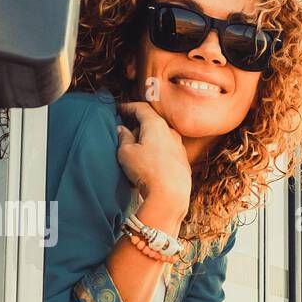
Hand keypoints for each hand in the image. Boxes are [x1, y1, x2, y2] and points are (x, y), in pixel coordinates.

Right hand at [116, 101, 191, 226]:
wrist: (169, 194)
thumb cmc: (146, 171)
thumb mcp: (126, 153)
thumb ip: (123, 138)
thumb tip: (122, 130)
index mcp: (156, 125)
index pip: (141, 108)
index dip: (128, 107)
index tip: (119, 109)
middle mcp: (171, 132)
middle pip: (151, 122)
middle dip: (137, 126)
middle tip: (125, 135)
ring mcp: (179, 146)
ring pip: (160, 137)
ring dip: (148, 140)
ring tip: (136, 153)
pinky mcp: (182, 161)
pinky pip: (166, 150)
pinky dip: (156, 152)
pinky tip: (149, 165)